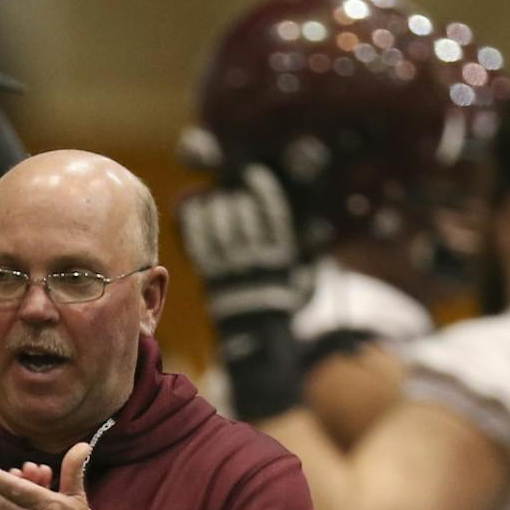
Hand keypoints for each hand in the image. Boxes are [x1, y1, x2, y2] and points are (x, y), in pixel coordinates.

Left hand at [179, 164, 316, 325]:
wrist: (255, 335)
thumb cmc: (283, 302)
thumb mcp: (305, 278)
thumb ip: (308, 251)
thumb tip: (316, 227)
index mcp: (280, 255)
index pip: (270, 211)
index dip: (261, 187)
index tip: (254, 174)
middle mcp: (254, 258)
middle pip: (241, 213)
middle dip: (236, 196)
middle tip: (232, 189)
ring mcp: (229, 266)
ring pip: (218, 223)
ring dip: (215, 205)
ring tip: (216, 198)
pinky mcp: (209, 273)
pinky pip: (196, 239)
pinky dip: (193, 219)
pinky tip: (194, 206)